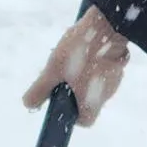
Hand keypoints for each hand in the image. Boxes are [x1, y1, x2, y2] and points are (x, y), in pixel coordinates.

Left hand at [22, 6, 131, 126]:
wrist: (109, 24)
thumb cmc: (80, 51)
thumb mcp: (53, 70)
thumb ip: (40, 89)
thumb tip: (28, 105)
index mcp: (93, 102)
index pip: (86, 121)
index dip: (73, 115)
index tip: (62, 100)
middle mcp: (108, 94)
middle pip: (89, 101)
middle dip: (74, 90)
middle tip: (62, 74)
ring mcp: (116, 78)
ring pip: (96, 83)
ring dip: (83, 75)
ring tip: (72, 57)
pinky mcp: (119, 63)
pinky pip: (103, 70)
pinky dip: (93, 64)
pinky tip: (84, 49)